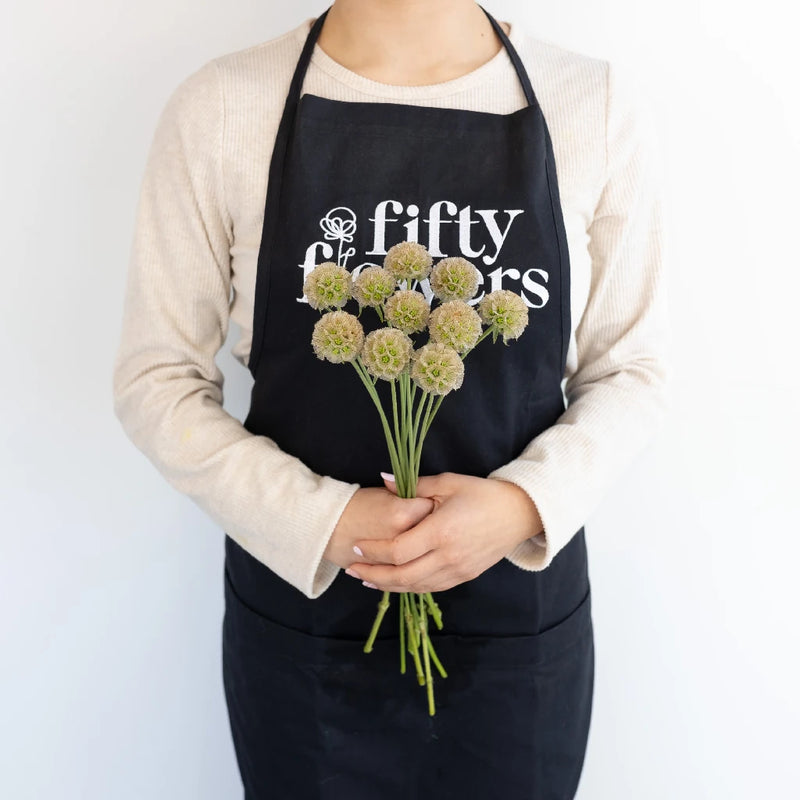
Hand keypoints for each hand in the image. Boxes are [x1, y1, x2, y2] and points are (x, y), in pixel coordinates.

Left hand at [344, 472, 543, 592]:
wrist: (520, 513)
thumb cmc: (483, 493)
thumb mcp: (448, 482)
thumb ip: (413, 485)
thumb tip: (383, 479)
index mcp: (441, 531)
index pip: (398, 550)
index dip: (374, 551)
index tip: (357, 547)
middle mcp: (449, 556)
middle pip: (402, 575)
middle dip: (373, 575)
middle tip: (352, 569)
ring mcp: (458, 570)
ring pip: (415, 586)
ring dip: (388, 585)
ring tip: (367, 580)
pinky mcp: (465, 576)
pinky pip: (431, 587)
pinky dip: (409, 587)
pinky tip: (395, 582)